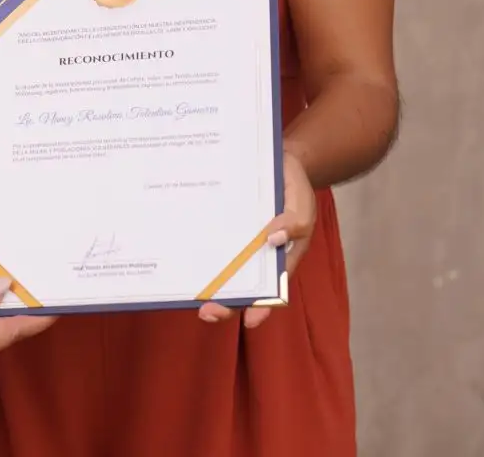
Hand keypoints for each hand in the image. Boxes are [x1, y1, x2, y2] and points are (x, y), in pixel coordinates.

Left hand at [199, 148, 315, 329]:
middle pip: (240, 286)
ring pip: (218, 267)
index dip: (261, 307)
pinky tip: (181, 251)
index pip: (272, 289)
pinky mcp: (219, 226)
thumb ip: (294, 223)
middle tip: (206, 310)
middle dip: (224, 302)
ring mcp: (235, 241)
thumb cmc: (294, 187)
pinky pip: (208, 239)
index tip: (250, 322)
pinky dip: (196, 248)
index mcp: (278, 258)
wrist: (276, 161)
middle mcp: (254, 255)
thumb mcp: (302, 203)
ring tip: (188, 291)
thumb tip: (272, 240)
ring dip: (205, 281)